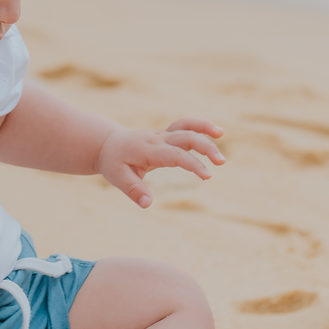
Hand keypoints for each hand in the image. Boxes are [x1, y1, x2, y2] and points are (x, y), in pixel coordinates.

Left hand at [96, 117, 224, 209]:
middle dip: (205, 147)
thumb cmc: (113, 162)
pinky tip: (214, 132)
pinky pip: (184, 125)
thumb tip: (147, 204)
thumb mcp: (117, 177)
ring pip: (185, 125)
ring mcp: (162, 134)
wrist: (107, 143)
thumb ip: (133, 190)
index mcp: (147, 150)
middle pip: (184, 136)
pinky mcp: (165, 134)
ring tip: (221, 133)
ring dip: (203, 127)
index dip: (193, 164)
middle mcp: (157, 138)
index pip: (175, 155)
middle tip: (221, 162)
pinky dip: (199, 126)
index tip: (207, 175)